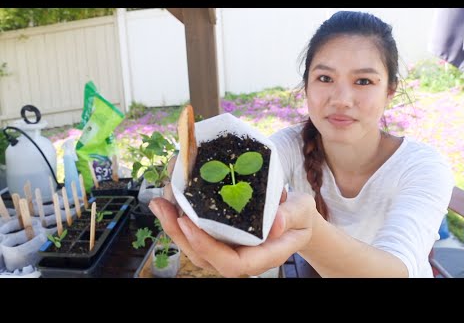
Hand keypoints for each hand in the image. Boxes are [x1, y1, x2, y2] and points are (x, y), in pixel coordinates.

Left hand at [149, 187, 315, 276]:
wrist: (296, 217)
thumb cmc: (300, 216)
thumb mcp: (302, 211)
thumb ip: (290, 216)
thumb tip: (274, 223)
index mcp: (263, 255)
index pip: (232, 263)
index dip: (207, 247)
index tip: (189, 223)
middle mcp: (241, 256)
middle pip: (205, 257)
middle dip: (181, 235)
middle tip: (164, 207)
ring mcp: (229, 248)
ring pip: (196, 247)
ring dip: (174, 227)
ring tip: (160, 203)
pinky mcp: (221, 237)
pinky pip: (198, 234)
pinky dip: (181, 219)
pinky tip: (170, 200)